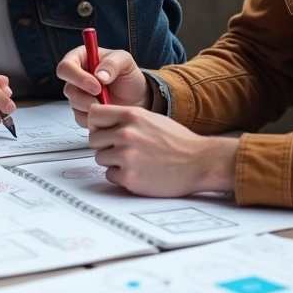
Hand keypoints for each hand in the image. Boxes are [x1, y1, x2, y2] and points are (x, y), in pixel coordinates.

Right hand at [57, 46, 150, 125]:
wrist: (137, 98)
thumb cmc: (128, 75)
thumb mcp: (126, 61)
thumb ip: (112, 63)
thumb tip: (99, 75)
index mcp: (81, 59)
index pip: (65, 67)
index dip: (77, 76)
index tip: (97, 85)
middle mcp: (76, 77)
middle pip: (67, 88)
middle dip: (85, 95)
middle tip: (102, 97)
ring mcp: (78, 95)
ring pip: (74, 104)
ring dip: (92, 106)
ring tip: (109, 104)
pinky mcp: (82, 112)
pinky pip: (81, 117)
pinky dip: (95, 117)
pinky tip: (107, 112)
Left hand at [88, 105, 237, 196]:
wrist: (199, 163)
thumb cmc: (179, 142)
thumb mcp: (151, 118)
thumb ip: (126, 119)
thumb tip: (104, 123)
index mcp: (132, 115)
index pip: (94, 114)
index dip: (96, 124)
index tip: (102, 130)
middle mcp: (126, 134)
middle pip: (93, 139)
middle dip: (104, 145)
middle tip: (120, 149)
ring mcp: (126, 156)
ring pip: (100, 158)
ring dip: (112, 161)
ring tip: (133, 161)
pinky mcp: (129, 177)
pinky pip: (110, 175)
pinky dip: (120, 176)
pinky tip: (138, 172)